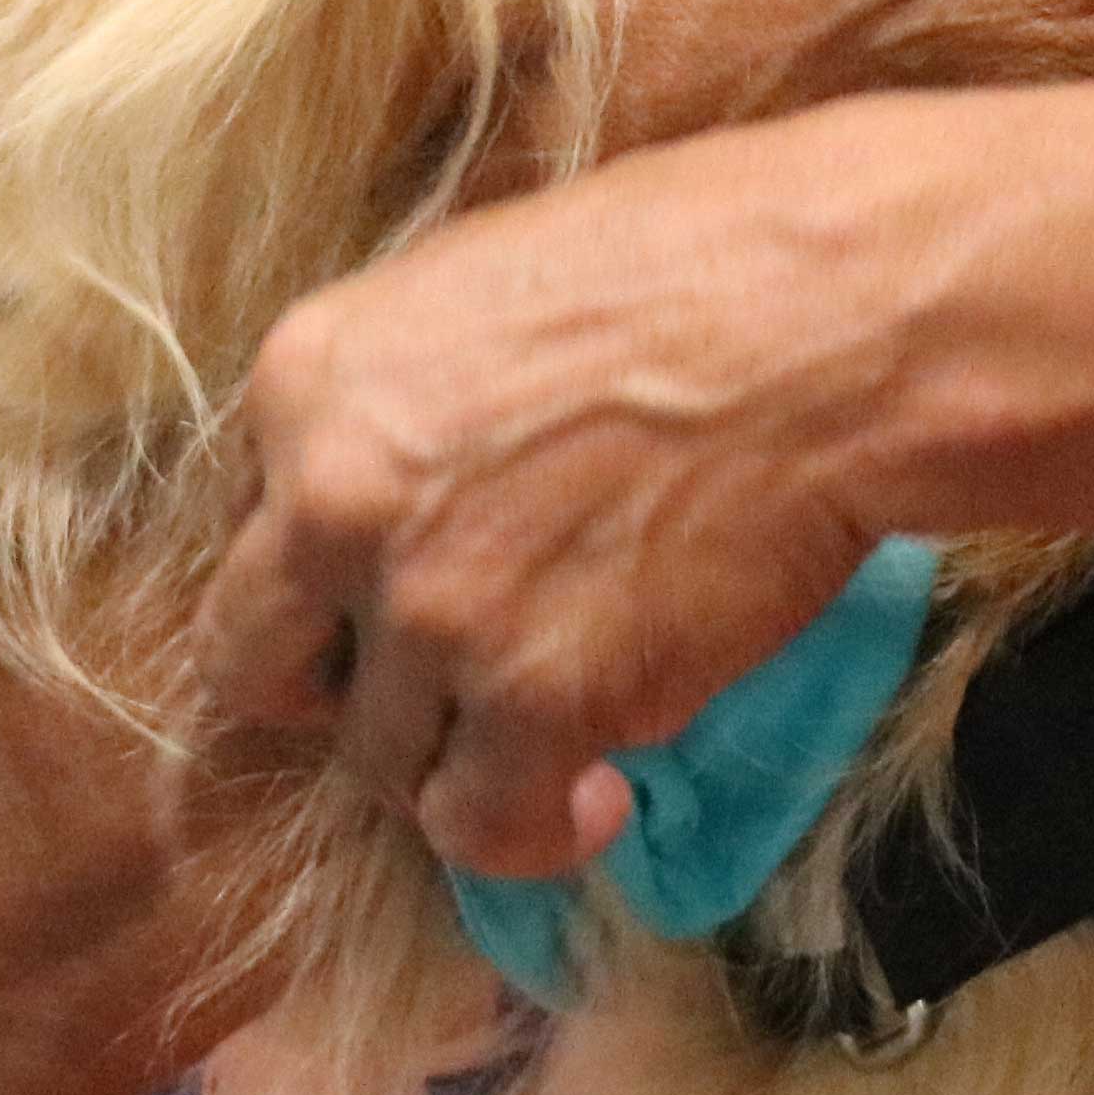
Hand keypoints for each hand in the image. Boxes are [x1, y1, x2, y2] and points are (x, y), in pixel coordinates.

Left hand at [188, 128, 903, 882]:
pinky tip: (596, 799)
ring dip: (461, 755)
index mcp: (309, 380)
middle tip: (437, 681)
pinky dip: (533, 834)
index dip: (334, 570)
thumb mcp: (487, 283)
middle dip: (343, 686)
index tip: (412, 580)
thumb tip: (416, 479)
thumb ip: (408, 397)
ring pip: (378, 758)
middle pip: (259, 662)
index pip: (255, 523)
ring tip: (556, 735)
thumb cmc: (700, 260)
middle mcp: (332, 502)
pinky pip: (482, 826)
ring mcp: (428, 611)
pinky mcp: (535, 700)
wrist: (838, 320)